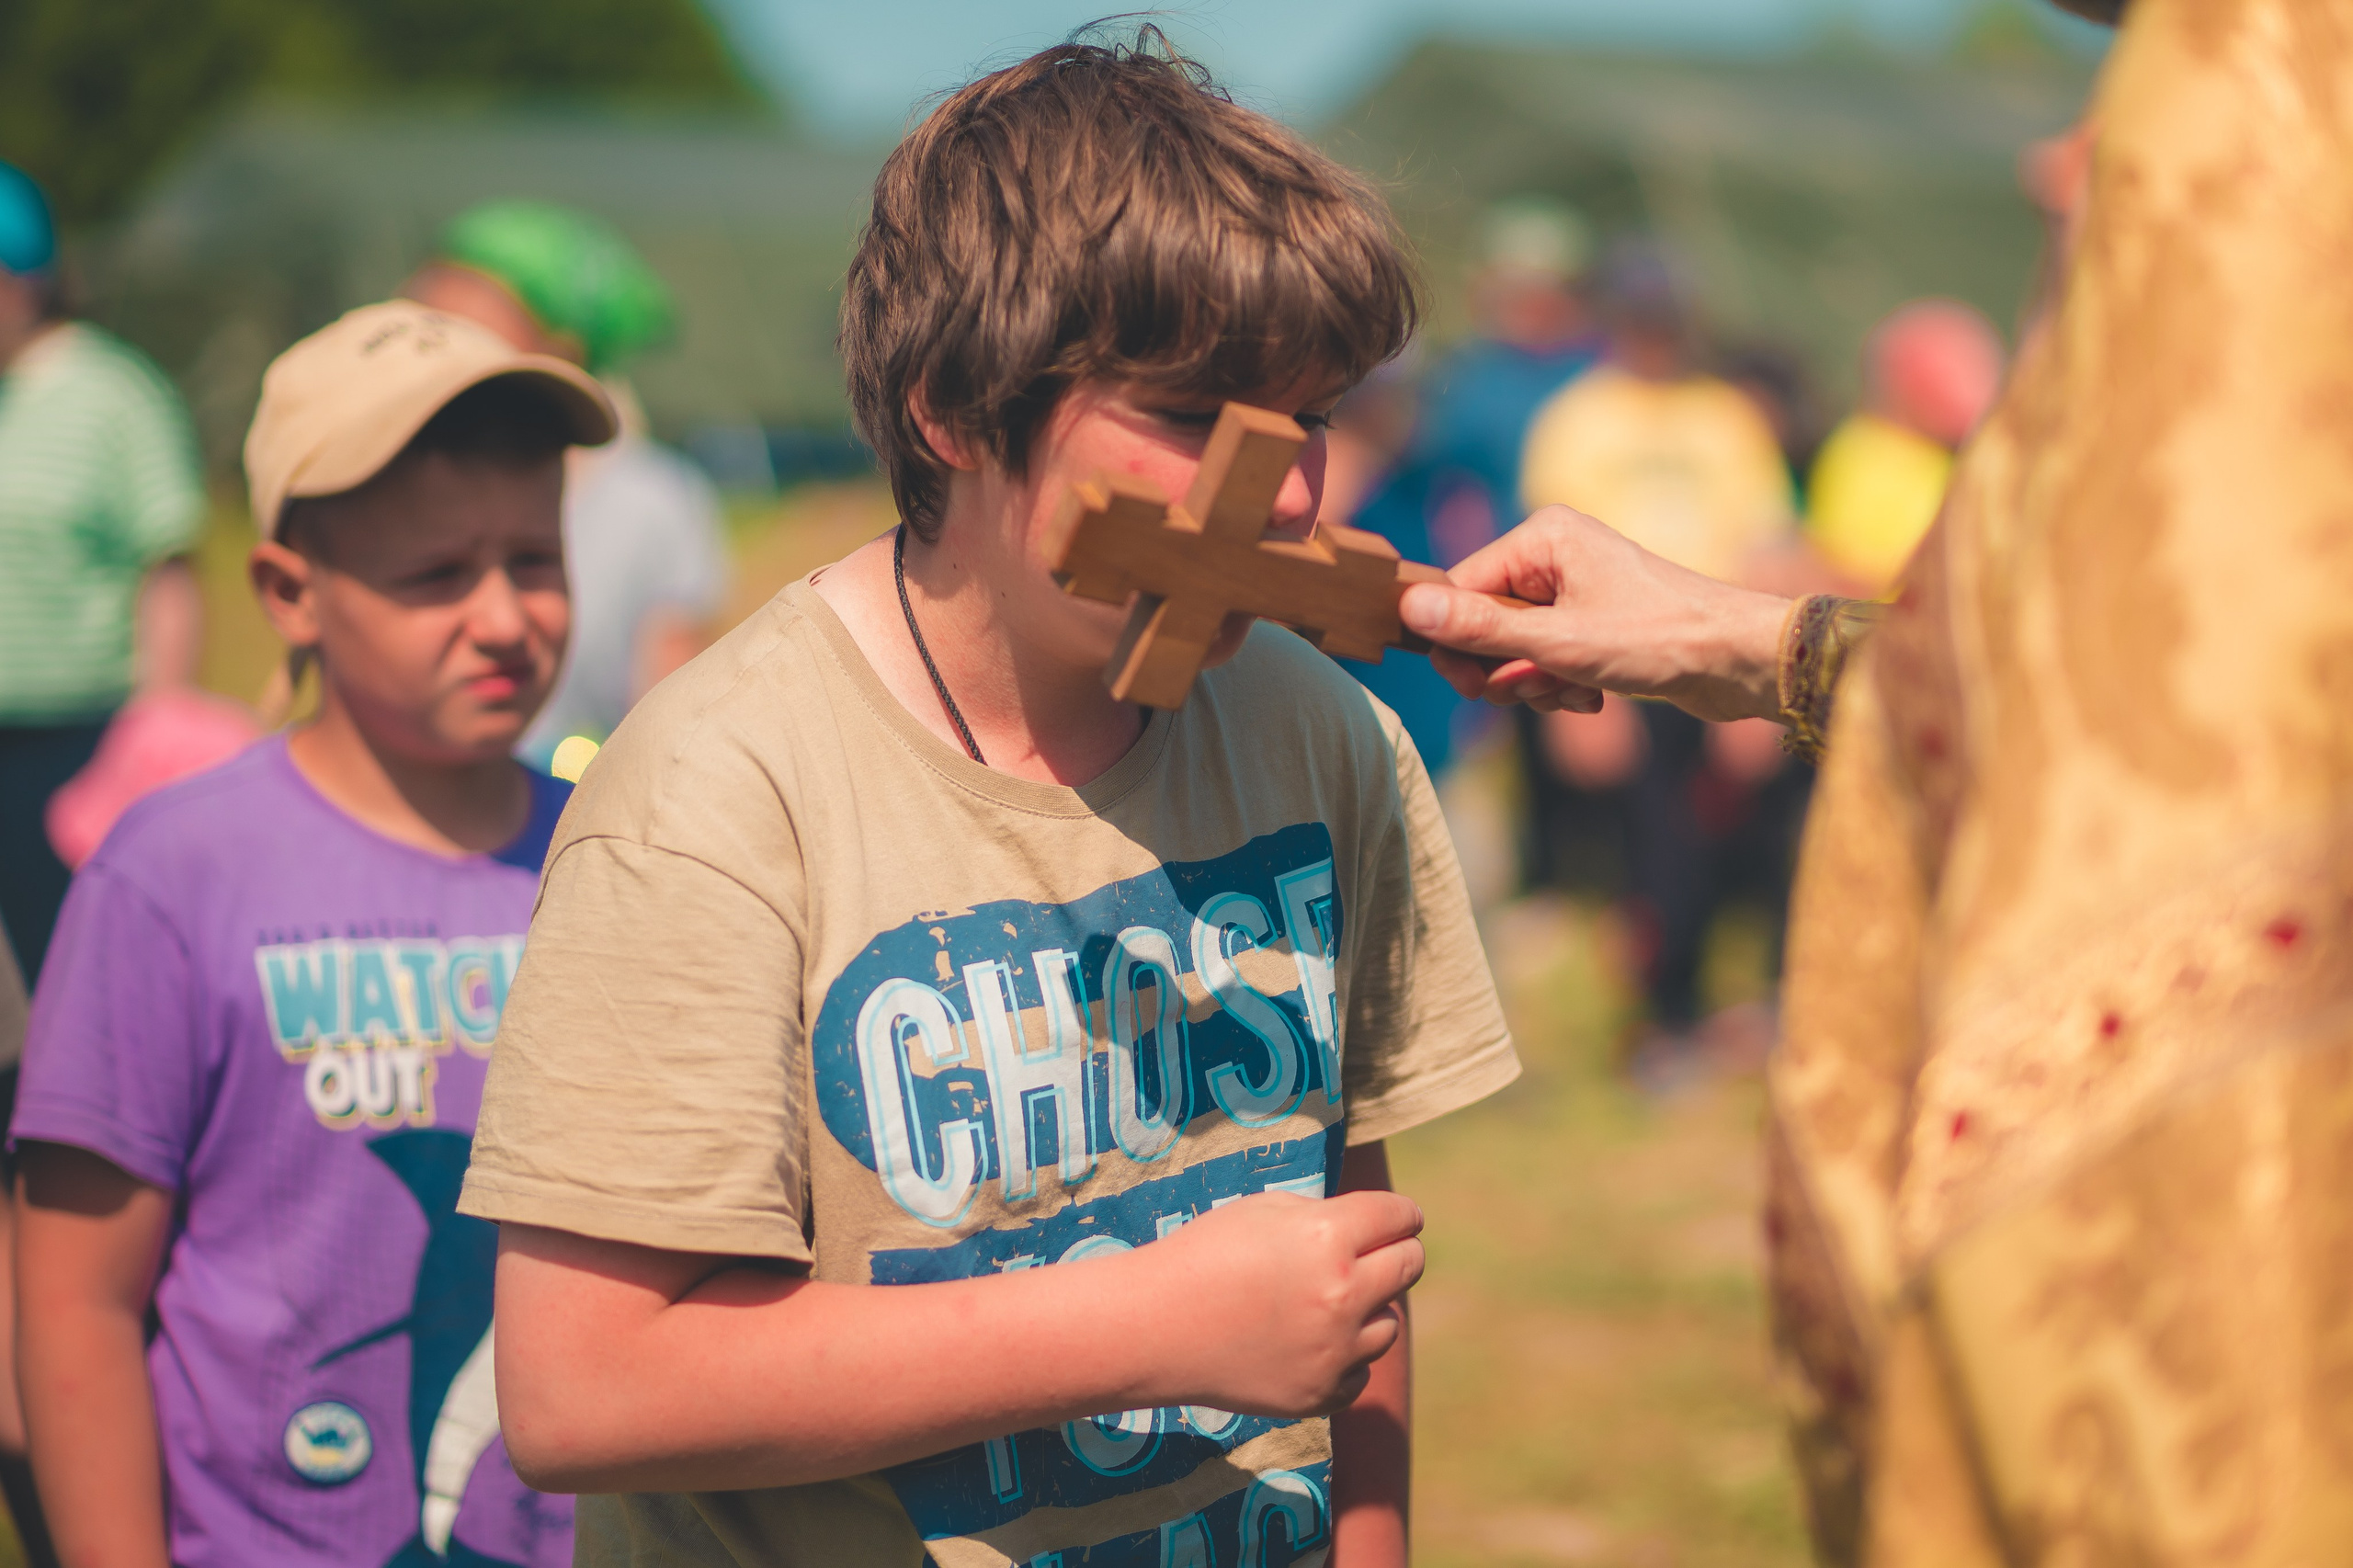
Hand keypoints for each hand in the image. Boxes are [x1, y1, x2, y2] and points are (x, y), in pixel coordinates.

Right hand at [1142, 1189, 1423, 1418]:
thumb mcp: (1266, 1209)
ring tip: (1322, 1302)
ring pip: (1390, 1325)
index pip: (1400, 1217)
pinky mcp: (1320, 1395)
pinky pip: (1361, 1372)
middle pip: (1410, 1265)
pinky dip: (1345, 1357)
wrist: (1153, 1328)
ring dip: (1369, 1309)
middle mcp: (1342, 1295)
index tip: (1396, 1219)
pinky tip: (1307, 1342)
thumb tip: (1375, 1228)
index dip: (1401, 1214)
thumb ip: (1328, 1217)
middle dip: (1396, 1253)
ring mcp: (1334, 1352)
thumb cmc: (1205, 1255)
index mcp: (1328, 1237)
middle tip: (1372, 1254)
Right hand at [1398, 506, 1793, 724]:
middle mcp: (1557, 553)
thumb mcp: (1558, 643)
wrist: (1740, 661)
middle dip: (1504, 667)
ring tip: (1576, 691)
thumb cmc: (1659, 639)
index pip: (1462, 587)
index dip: (1457, 642)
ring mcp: (1576, 587)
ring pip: (1515, 647)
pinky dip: (1560, 683)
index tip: (1470, 687)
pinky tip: (1593, 695)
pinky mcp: (1594, 620)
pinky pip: (1547, 657)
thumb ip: (1481, 629)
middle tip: (1529, 691)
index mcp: (1544, 537)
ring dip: (1536, 682)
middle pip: (1486, 620)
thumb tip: (1411, 609)